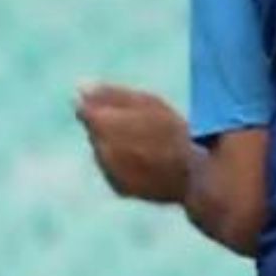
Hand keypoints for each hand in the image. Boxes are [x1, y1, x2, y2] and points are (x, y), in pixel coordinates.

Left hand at [76, 84, 190, 203]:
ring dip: (116, 145)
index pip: (85, 109)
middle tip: (141, 124)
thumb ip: (112, 95)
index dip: (99, 105)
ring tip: (147, 142)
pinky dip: (123, 163)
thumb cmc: (175, 130)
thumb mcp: (148, 102)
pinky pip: (112, 169)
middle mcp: (100, 149)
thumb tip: (81, 88)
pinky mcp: (118, 187)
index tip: (116, 103)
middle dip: (109, 125)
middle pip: (95, 131)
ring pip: (102, 151)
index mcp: (104, 124)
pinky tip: (147, 160)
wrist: (194, 173)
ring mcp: (108, 171)